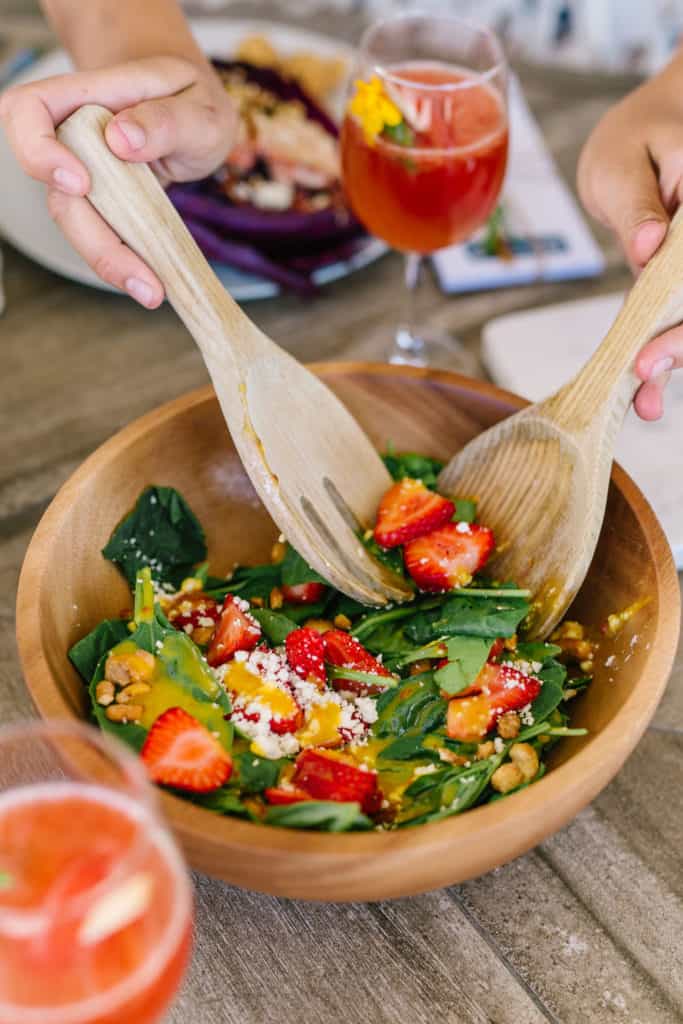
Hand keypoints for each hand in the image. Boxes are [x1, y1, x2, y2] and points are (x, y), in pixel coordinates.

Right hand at [0, 56, 236, 306]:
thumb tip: (121, 139)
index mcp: (90, 94)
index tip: (81, 183)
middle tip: (144, 280)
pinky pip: (99, 235)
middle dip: (93, 240)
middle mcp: (74, 135)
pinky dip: (122, 261)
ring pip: (75, 222)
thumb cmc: (191, 100)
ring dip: (109, 261)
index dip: (38, 149)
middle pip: (53, 188)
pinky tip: (152, 281)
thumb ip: (167, 120)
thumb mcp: (201, 107)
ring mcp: (83, 172)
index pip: (29, 110)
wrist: (190, 110)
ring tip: (153, 291)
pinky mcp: (99, 204)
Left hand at [578, 59, 682, 420]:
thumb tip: (649, 247)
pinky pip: (675, 320)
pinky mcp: (681, 285)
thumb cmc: (634, 140)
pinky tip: (646, 393)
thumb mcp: (623, 162)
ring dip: (675, 361)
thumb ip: (637, 205)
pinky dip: (664, 352)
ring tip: (646, 405)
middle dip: (682, 346)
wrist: (643, 138)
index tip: (650, 353)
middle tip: (644, 375)